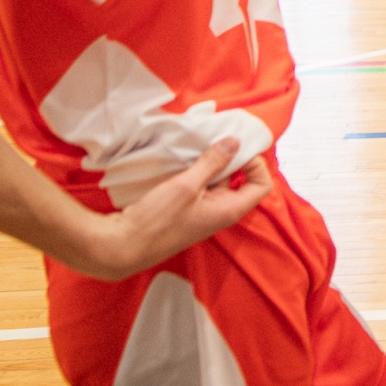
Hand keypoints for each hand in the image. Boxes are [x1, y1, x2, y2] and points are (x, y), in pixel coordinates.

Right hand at [77, 139, 271, 280]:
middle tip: (217, 140)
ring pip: (217, 182)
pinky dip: (196, 172)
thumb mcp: (187, 186)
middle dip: (232, 159)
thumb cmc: (157, 220)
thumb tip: (235, 142)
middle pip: (240, 181)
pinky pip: (200, 187)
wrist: (123, 245)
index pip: (262, 185)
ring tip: (199, 147)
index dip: (256, 164)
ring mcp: (203, 212)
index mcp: (230, 210)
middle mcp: (221, 212)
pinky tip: (184, 160)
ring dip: (211, 164)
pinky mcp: (186, 210)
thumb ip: (213, 163)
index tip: (239, 149)